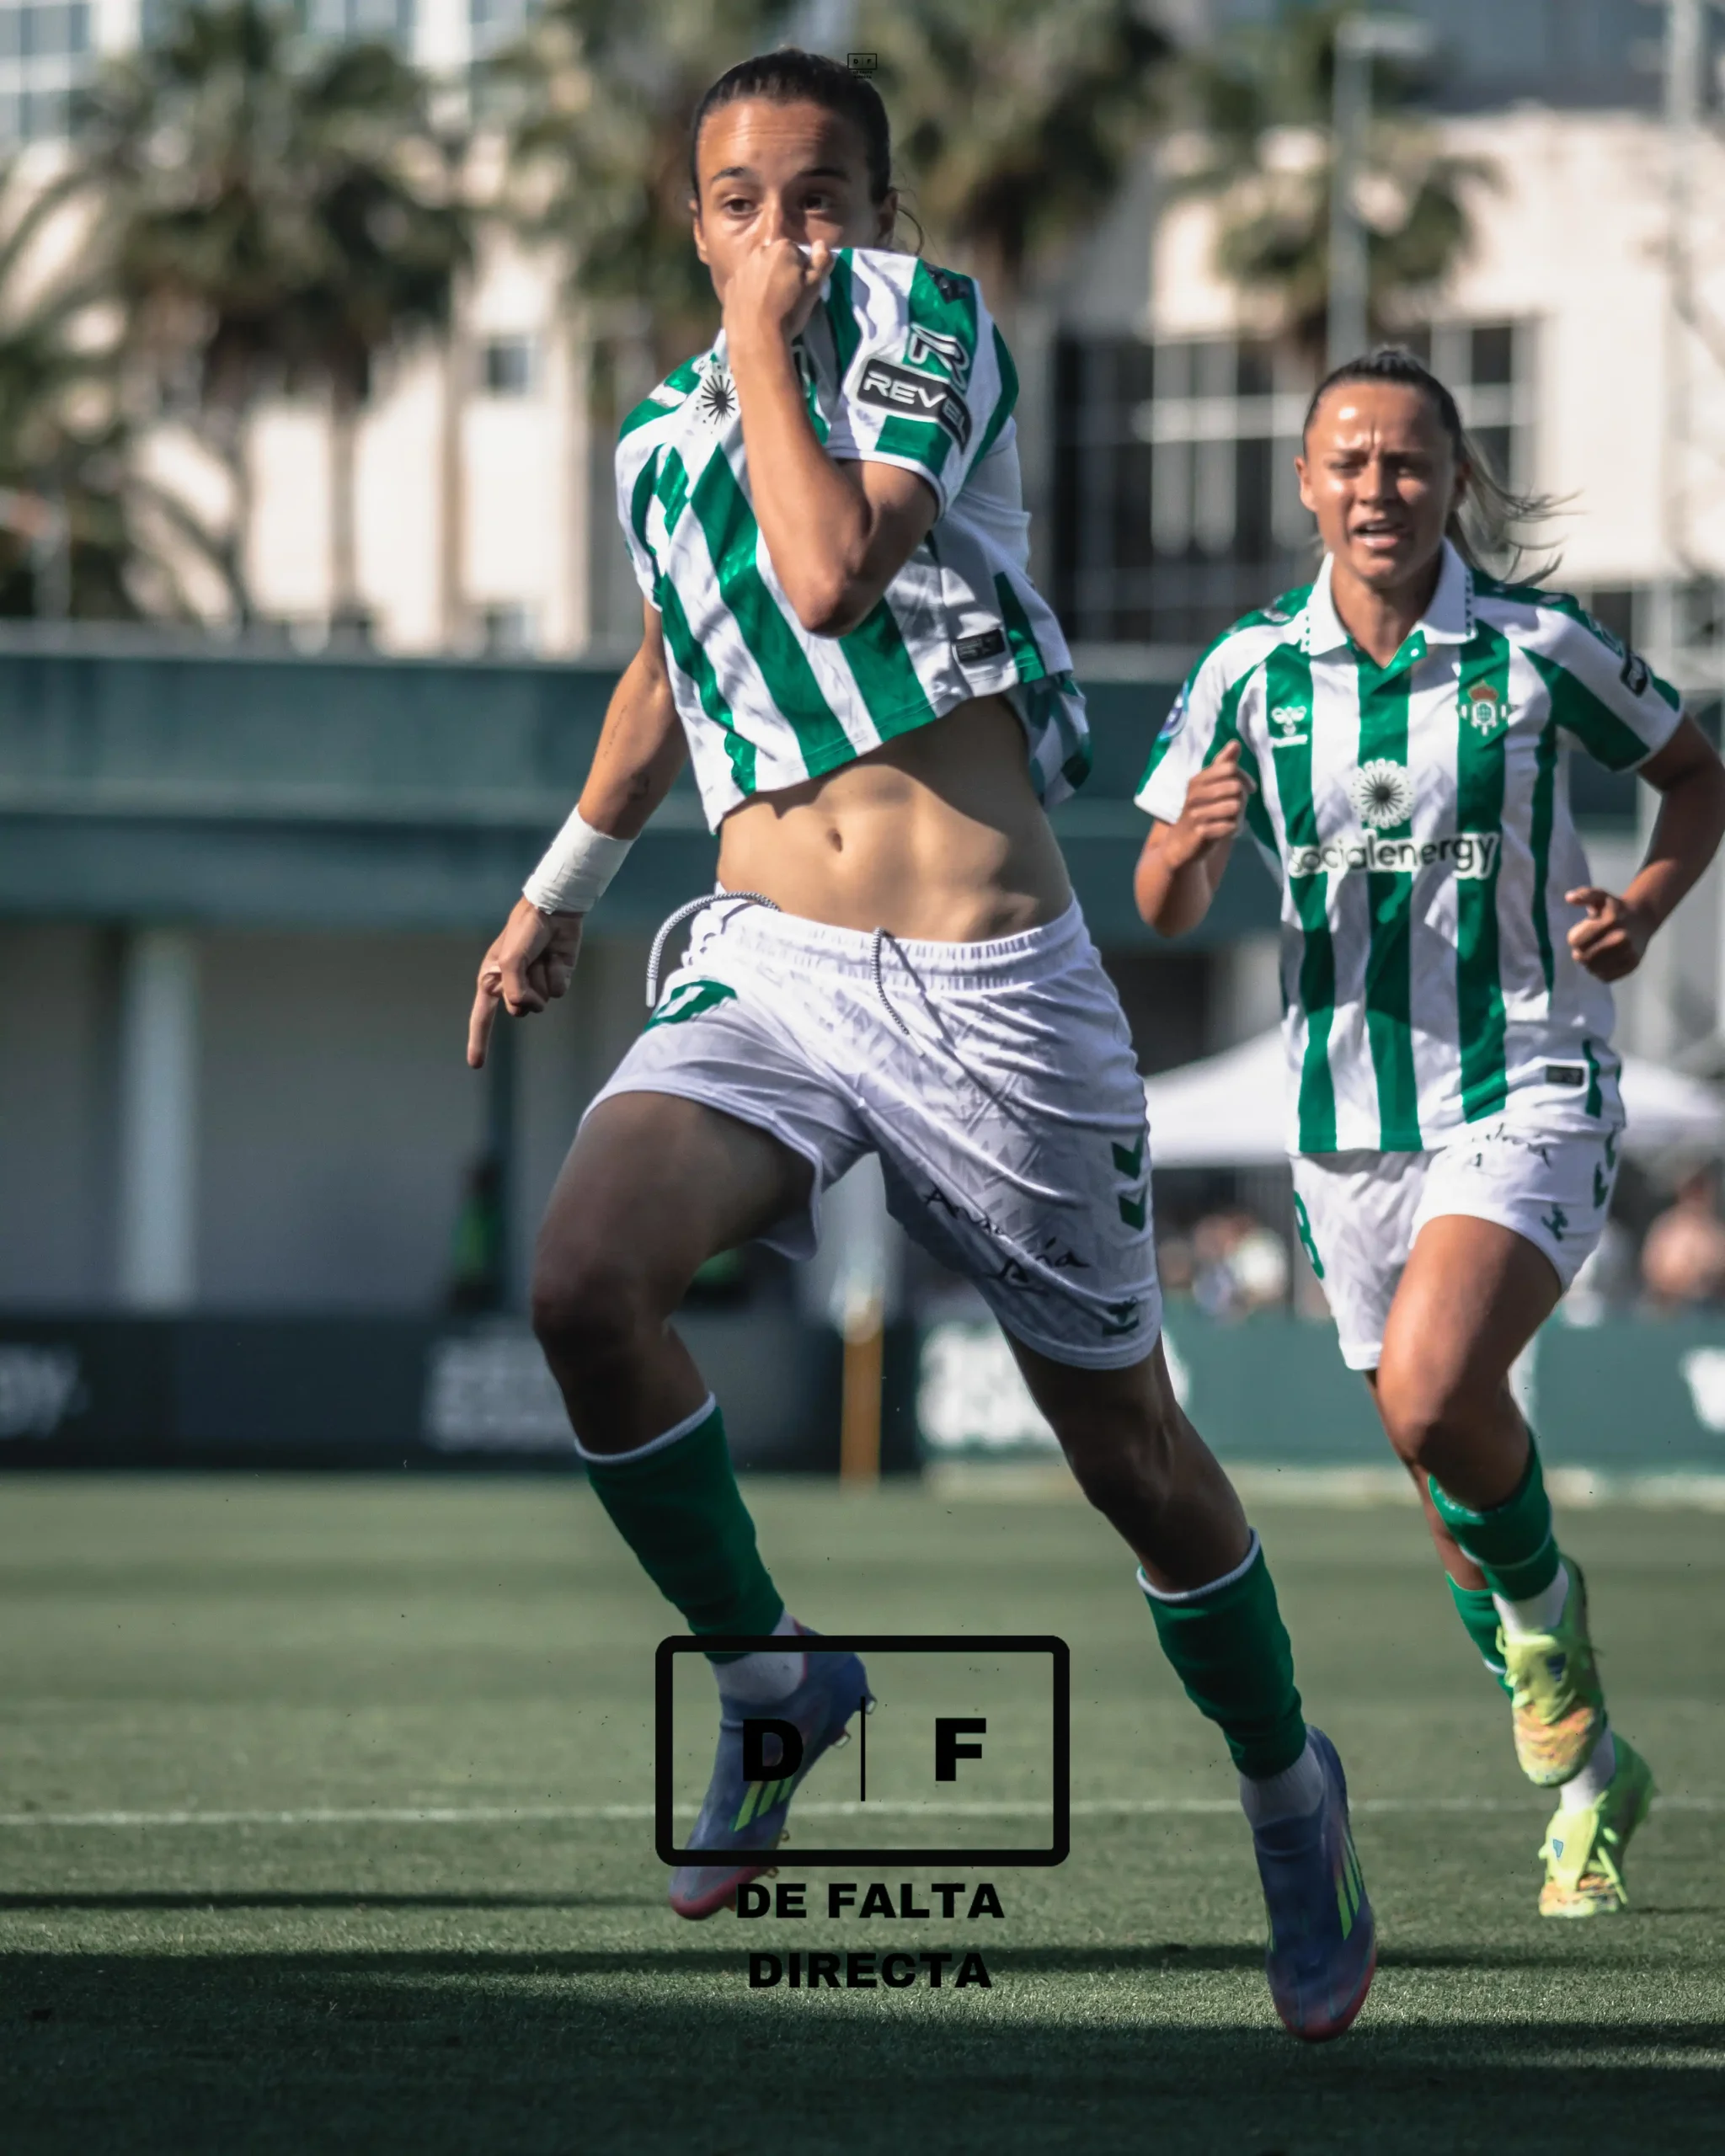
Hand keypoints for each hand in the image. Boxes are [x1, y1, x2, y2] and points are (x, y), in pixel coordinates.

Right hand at [467, 899, 583, 1067]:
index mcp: (493, 979)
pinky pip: (559, 990)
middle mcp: (514, 985)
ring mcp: (537, 983)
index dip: (479, 1041)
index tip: (476, 1064)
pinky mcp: (558, 978)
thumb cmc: (525, 930)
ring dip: (542, 977)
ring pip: (543, 1000)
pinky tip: (557, 957)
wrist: (554, 910)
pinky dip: (559, 974)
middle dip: (526, 991)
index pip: (482, 1016)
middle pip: (521, 1009)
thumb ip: (514, 989)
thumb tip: (528, 1007)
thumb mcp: (509, 959)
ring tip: (542, 955)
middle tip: (528, 965)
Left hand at [723, 236, 832, 351]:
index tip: (801, 287)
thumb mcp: (814, 287)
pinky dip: (750, 292)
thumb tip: (821, 243)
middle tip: (786, 297)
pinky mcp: (730, 284)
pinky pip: (744, 283)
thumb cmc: (789, 311)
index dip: (801, 270)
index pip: (796, 251)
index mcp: (782, 247)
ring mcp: (741, 267)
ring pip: (759, 270)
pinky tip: (755, 309)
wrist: (757, 337)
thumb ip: (821, 261)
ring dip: (765, 281)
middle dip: (781, 271)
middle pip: (775, 258)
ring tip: (770, 305)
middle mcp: (759, 251)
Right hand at [1164, 741, 1253, 867]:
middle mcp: (1195, 794)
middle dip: (1243, 799)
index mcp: (1198, 780)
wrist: (1180, 844)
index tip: (1248, 789)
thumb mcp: (1209, 787)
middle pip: (1235, 787)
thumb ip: (1222, 765)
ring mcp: (1196, 813)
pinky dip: (1232, 829)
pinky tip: (1226, 831)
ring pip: (1234, 806)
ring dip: (1238, 816)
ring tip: (1231, 820)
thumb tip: (1235, 743)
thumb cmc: (1199, 812)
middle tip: (1237, 808)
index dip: (1244, 778)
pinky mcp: (1200, 832)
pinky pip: (1228, 826)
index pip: (1230, 768)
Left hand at [1565, 886, 1652, 981]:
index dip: (1574, 939)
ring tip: (1594, 952)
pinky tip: (1603, 961)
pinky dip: (1600, 972)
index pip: (1576, 942)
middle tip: (1585, 946)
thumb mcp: (1600, 897)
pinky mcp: (1631, 966)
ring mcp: (1628, 954)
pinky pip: (1605, 977)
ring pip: (1593, 969)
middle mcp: (1621, 939)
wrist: (1642, 920)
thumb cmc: (1615, 909)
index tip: (1580, 934)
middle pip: (1583, 958)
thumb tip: (1569, 898)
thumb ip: (1585, 894)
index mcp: (1611, 922)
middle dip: (1579, 952)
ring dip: (1588, 963)